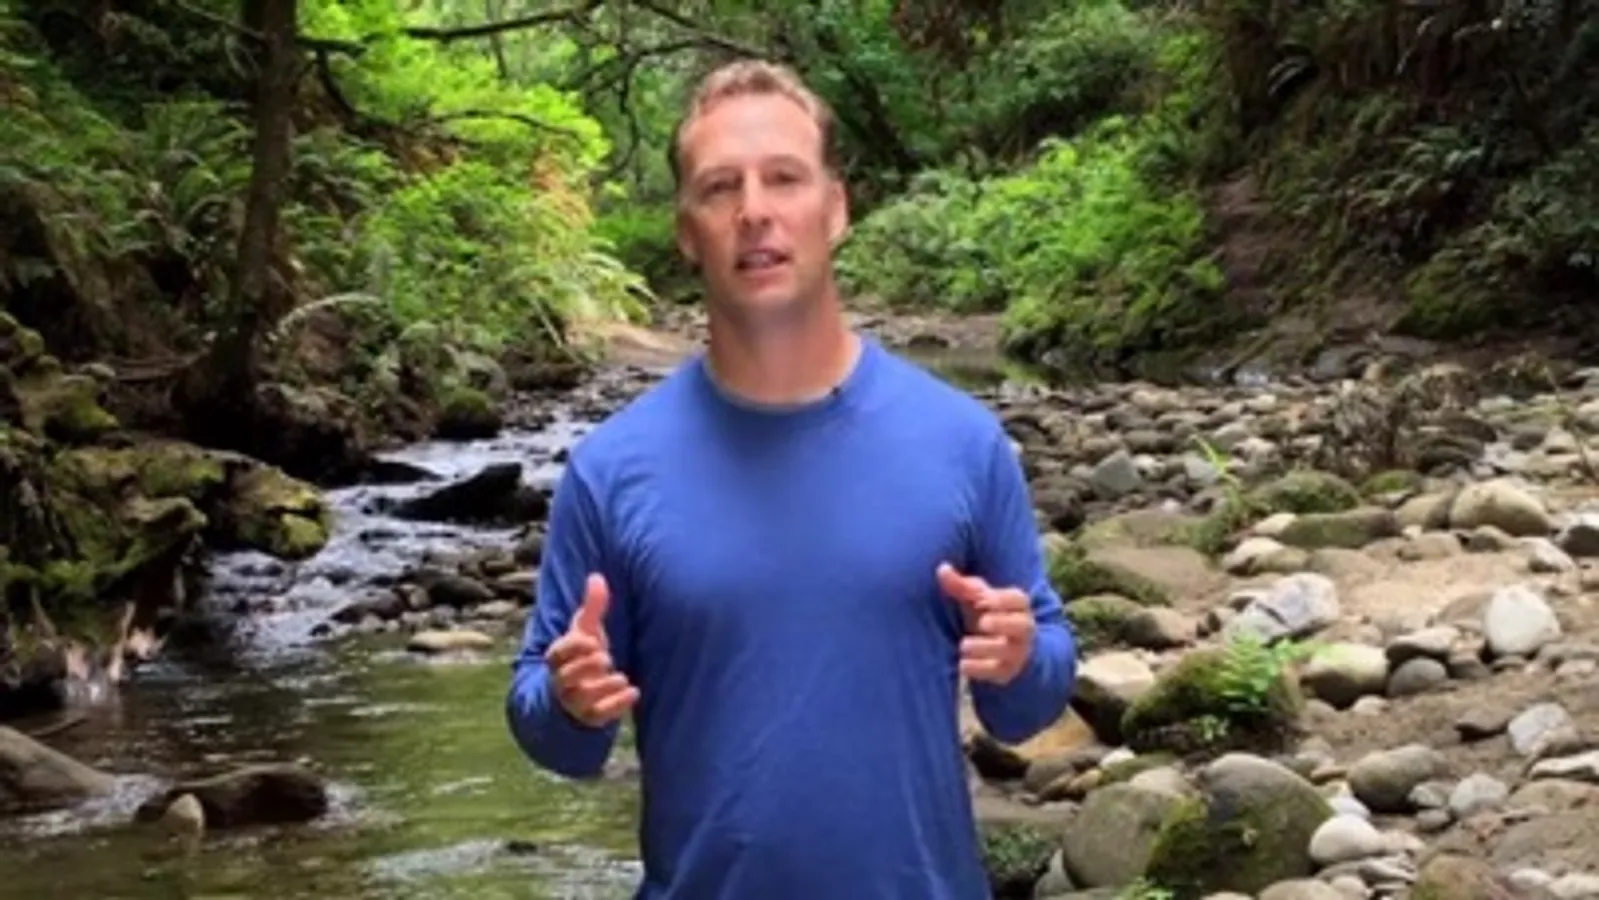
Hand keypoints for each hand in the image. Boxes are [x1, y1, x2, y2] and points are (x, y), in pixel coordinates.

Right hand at [544, 573, 638, 726]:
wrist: (579, 692)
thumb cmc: (583, 655)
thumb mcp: (586, 631)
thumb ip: (592, 607)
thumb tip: (597, 576)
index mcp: (558, 659)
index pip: (556, 655)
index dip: (573, 648)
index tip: (592, 641)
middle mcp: (562, 682)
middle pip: (565, 678)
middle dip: (584, 668)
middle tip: (605, 658)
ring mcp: (575, 701)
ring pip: (582, 699)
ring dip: (602, 688)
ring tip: (621, 676)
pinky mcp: (591, 717)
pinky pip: (598, 717)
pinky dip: (616, 706)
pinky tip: (634, 692)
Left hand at [937, 563, 1033, 684]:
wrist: (1002, 649)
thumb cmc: (986, 614)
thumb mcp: (975, 599)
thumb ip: (961, 585)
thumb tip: (942, 568)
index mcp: (1017, 606)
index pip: (1018, 600)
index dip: (1002, 600)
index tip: (982, 600)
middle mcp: (1022, 629)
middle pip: (1022, 625)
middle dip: (1002, 623)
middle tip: (982, 622)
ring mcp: (1016, 652)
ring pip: (1008, 651)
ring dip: (985, 647)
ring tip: (963, 645)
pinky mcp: (1005, 672)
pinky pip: (996, 673)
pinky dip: (979, 670)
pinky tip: (962, 664)